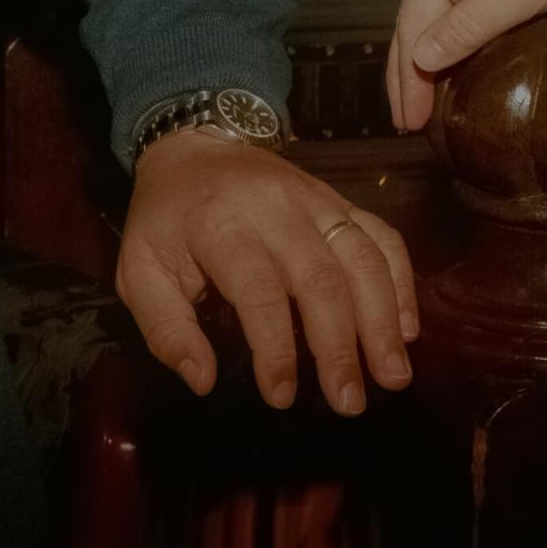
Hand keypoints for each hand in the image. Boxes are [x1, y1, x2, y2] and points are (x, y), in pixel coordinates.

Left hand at [116, 131, 417, 414]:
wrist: (197, 144)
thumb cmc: (168, 218)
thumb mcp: (139, 270)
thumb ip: (166, 328)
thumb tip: (202, 381)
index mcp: (222, 224)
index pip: (259, 292)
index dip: (275, 349)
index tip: (282, 397)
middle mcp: (278, 209)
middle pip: (322, 280)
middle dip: (341, 347)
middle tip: (349, 403)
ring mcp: (319, 201)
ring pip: (363, 260)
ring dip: (383, 322)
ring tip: (393, 376)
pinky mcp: (344, 202)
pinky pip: (385, 237)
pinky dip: (402, 283)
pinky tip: (407, 330)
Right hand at [388, 0, 546, 131]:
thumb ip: (467, 26)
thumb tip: (421, 58)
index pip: (413, 23)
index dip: (409, 77)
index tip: (411, 122)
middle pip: (416, 12)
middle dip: (407, 69)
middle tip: (406, 119)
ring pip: (435, 0)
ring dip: (425, 48)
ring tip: (420, 92)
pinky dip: (447, 23)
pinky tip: (451, 46)